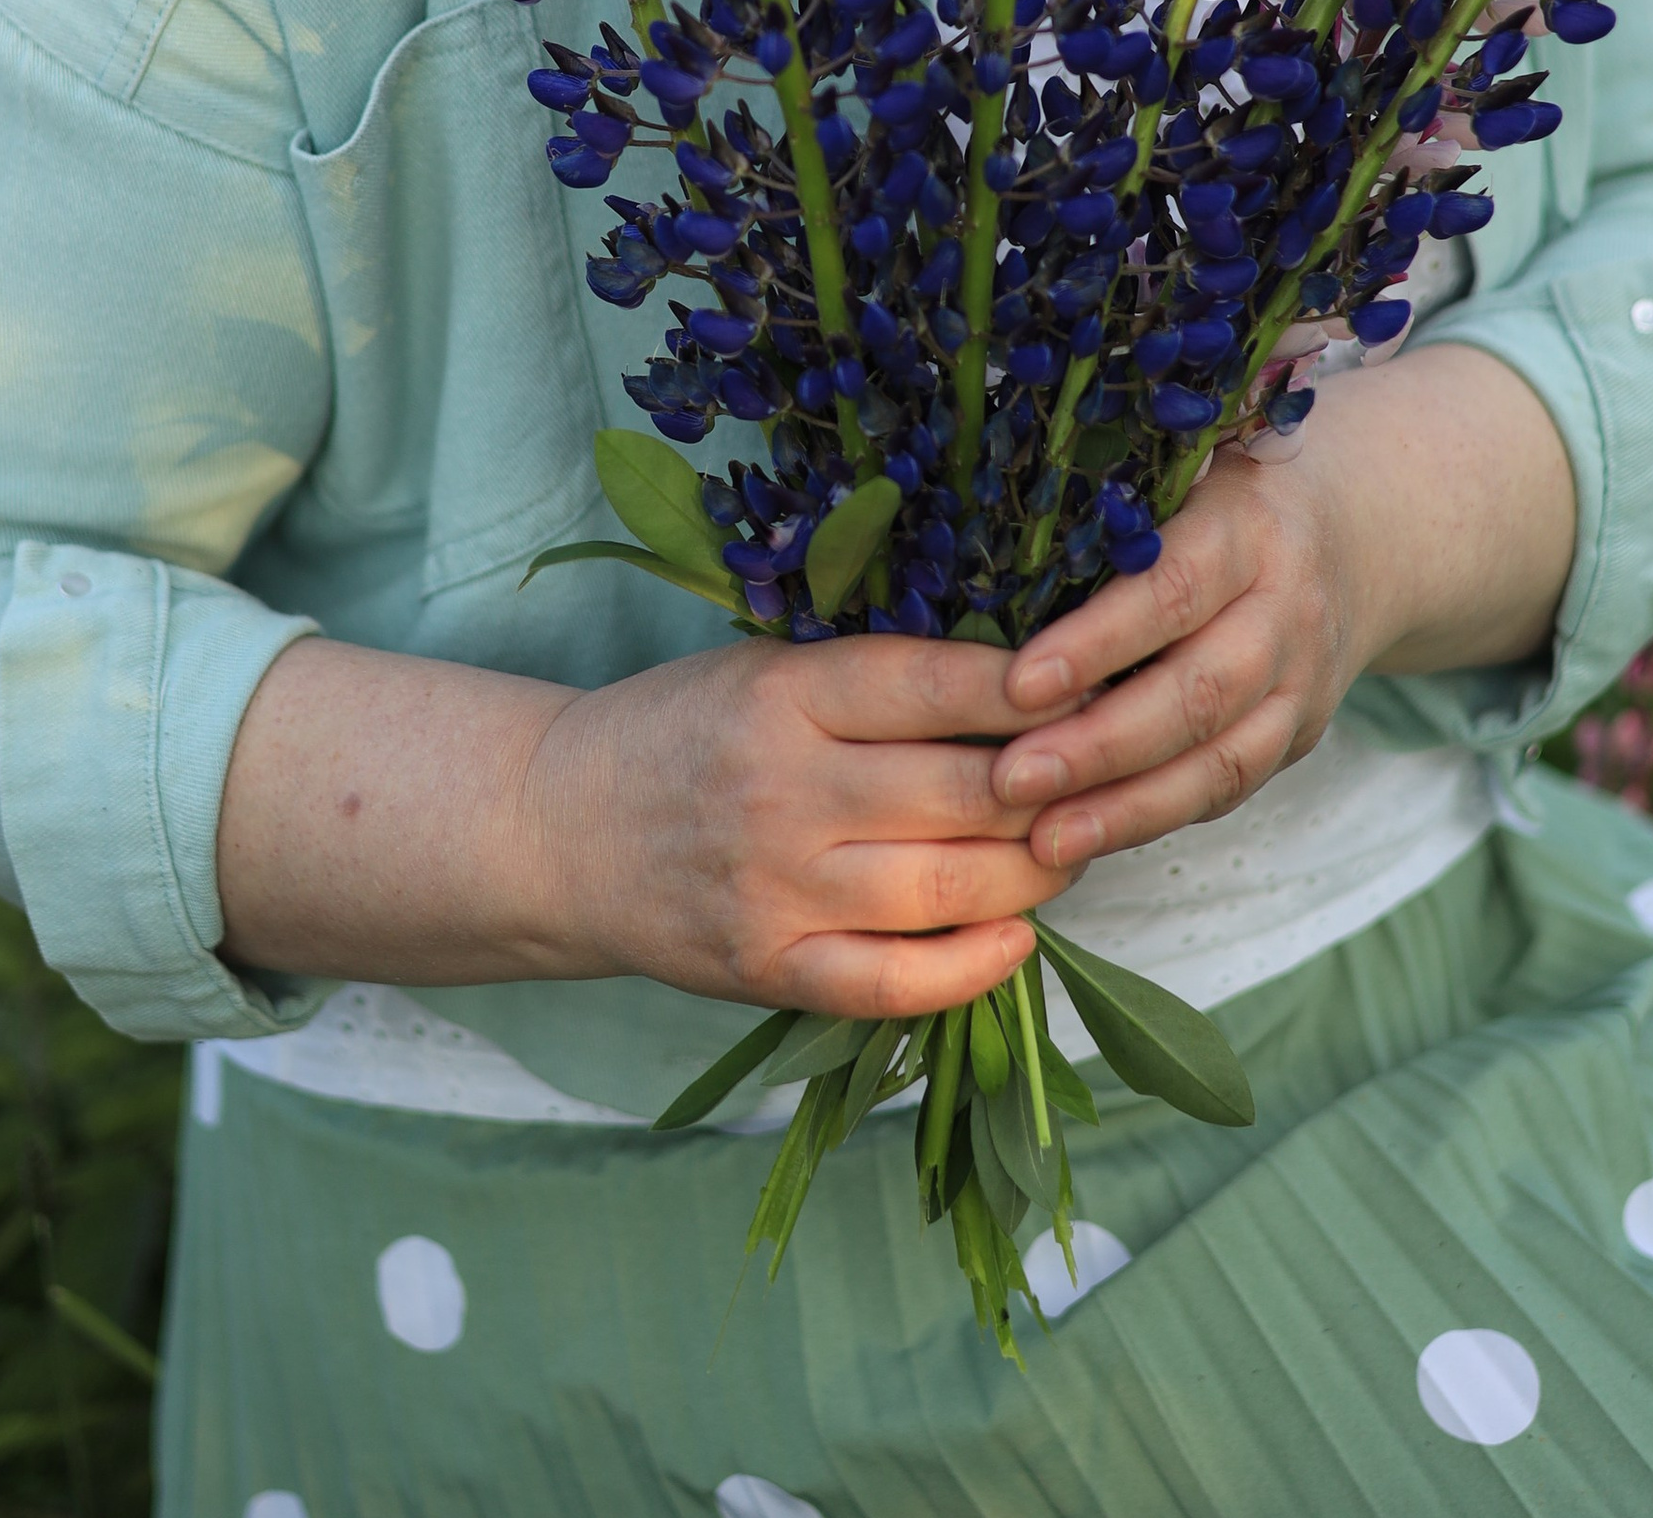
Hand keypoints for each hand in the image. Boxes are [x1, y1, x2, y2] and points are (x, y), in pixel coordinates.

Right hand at [524, 631, 1075, 1018]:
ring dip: (1035, 874)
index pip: (939, 684)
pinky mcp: (767, 968)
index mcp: (786, 693)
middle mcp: (783, 788)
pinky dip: (973, 968)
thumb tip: (1029, 686)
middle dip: (1057, 790)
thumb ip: (876, 681)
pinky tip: (1017, 938)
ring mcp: (776, 887)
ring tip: (1064, 851)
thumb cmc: (683, 731)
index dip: (1034, 690)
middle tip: (1097, 780)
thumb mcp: (766, 669)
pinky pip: (896, 983)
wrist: (556, 829)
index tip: (1094, 687)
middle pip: (969, 794)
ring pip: (952, 890)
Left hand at [989, 445, 1359, 870]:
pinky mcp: (1296, 734)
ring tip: (1041, 838)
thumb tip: (970, 532)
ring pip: (1220, 759)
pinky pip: (1228, 788)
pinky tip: (1085, 840)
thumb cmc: (1219, 490)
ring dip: (1126, 807)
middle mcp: (1284, 607)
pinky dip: (1155, 819)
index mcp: (1245, 526)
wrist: (1360, 531)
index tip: (1017, 683)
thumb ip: (1105, 500)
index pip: (1172, 590)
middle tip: (1009, 778)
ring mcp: (1300, 680)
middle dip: (1099, 745)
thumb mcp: (1180, 466)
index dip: (1097, 642)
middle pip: (1198, 690)